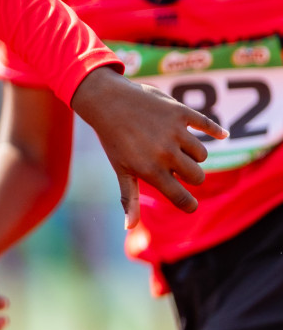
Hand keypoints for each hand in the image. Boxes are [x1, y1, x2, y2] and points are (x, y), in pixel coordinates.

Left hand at [69, 65, 227, 227]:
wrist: (107, 101)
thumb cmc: (114, 139)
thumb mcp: (121, 169)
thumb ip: (129, 198)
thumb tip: (129, 227)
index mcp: (151, 171)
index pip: (181, 197)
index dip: (188, 204)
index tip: (190, 206)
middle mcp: (165, 153)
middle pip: (197, 176)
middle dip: (190, 175)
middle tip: (177, 166)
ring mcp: (175, 132)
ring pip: (202, 154)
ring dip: (193, 153)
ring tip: (175, 145)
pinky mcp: (181, 112)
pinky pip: (207, 124)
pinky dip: (216, 130)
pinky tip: (222, 135)